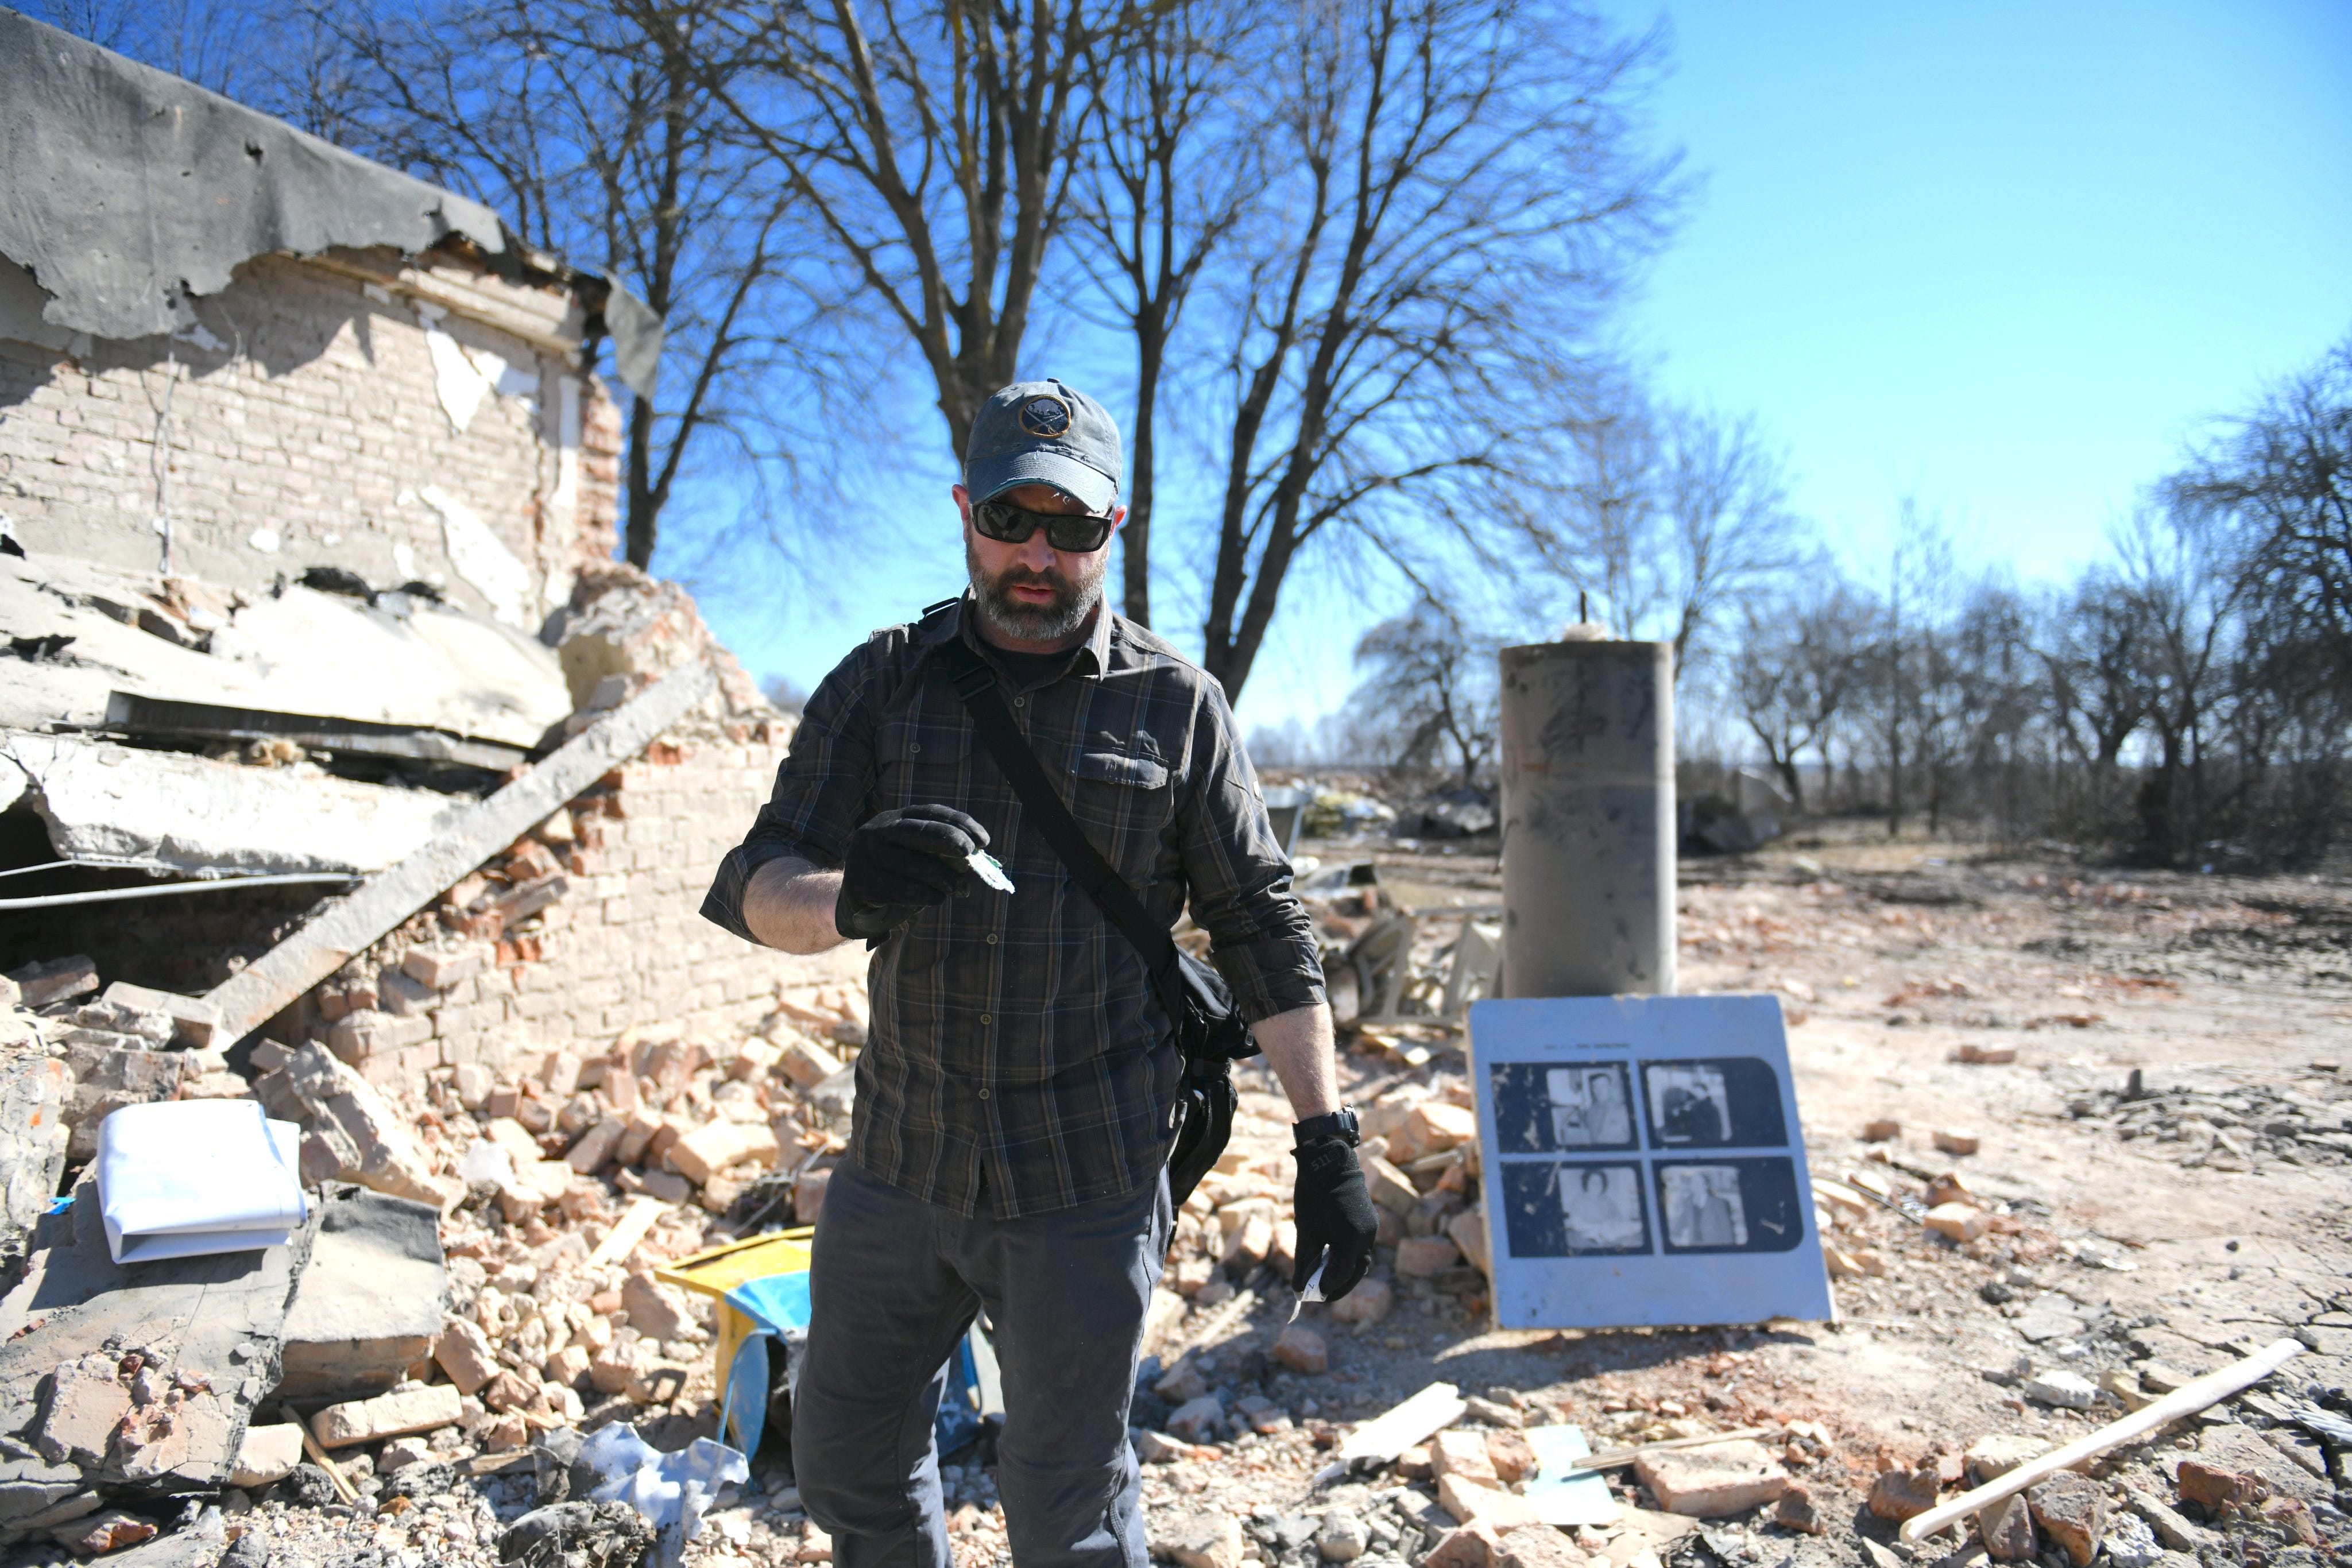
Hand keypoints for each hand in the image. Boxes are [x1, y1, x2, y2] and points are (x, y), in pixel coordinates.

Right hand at [835, 804, 990, 938]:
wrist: (855, 898)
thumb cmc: (896, 873)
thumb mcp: (915, 855)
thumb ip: (940, 854)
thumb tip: (973, 863)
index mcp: (894, 818)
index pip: (931, 813)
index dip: (959, 823)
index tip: (983, 840)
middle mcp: (877, 831)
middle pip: (917, 831)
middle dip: (948, 839)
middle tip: (970, 854)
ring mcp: (866, 856)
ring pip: (911, 864)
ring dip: (941, 877)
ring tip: (960, 888)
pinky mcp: (862, 883)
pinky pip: (900, 889)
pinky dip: (924, 895)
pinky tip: (938, 899)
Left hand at [1291, 1138, 1378, 1300]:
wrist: (1330, 1159)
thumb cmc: (1315, 1193)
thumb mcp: (1306, 1230)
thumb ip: (1304, 1260)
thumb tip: (1298, 1288)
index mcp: (1352, 1240)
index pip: (1340, 1275)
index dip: (1325, 1288)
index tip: (1310, 1295)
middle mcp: (1367, 1236)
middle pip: (1356, 1272)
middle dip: (1338, 1285)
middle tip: (1319, 1294)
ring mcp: (1371, 1228)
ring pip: (1360, 1260)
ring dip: (1344, 1271)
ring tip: (1324, 1278)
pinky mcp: (1369, 1221)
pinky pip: (1361, 1246)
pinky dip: (1348, 1256)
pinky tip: (1331, 1257)